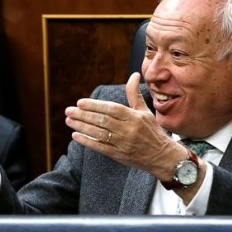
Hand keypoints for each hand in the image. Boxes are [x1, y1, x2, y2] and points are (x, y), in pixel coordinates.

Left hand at [64, 72, 188, 180]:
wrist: (162, 156)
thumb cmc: (152, 131)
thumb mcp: (145, 111)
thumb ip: (134, 94)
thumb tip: (134, 75)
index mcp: (134, 117)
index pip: (111, 109)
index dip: (95, 106)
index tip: (80, 102)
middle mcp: (128, 130)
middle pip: (103, 121)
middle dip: (84, 115)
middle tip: (69, 110)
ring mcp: (123, 143)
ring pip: (99, 134)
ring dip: (82, 127)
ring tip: (69, 121)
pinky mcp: (119, 155)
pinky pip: (100, 147)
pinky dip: (87, 142)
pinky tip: (76, 136)